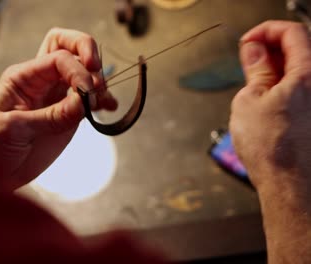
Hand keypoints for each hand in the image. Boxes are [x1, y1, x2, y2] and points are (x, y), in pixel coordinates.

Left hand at [0, 28, 116, 190]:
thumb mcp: (13, 128)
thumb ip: (49, 116)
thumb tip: (82, 103)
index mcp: (24, 77)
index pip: (58, 57)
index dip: (77, 69)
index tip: (86, 91)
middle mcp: (41, 83)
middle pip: (70, 51)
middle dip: (89, 57)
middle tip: (97, 83)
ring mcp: (55, 99)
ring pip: (83, 75)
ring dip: (98, 83)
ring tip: (103, 102)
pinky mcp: (65, 117)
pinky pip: (87, 102)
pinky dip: (101, 101)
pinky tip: (109, 108)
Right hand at [230, 20, 310, 262]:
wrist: (290, 185)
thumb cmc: (272, 148)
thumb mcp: (249, 100)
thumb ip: (255, 69)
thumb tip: (253, 50)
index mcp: (309, 73)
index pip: (292, 32)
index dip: (265, 31)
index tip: (248, 42)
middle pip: (301, 48)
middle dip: (271, 48)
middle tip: (248, 60)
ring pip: (302, 70)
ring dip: (278, 68)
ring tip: (254, 83)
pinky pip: (304, 88)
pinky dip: (286, 85)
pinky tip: (268, 99)